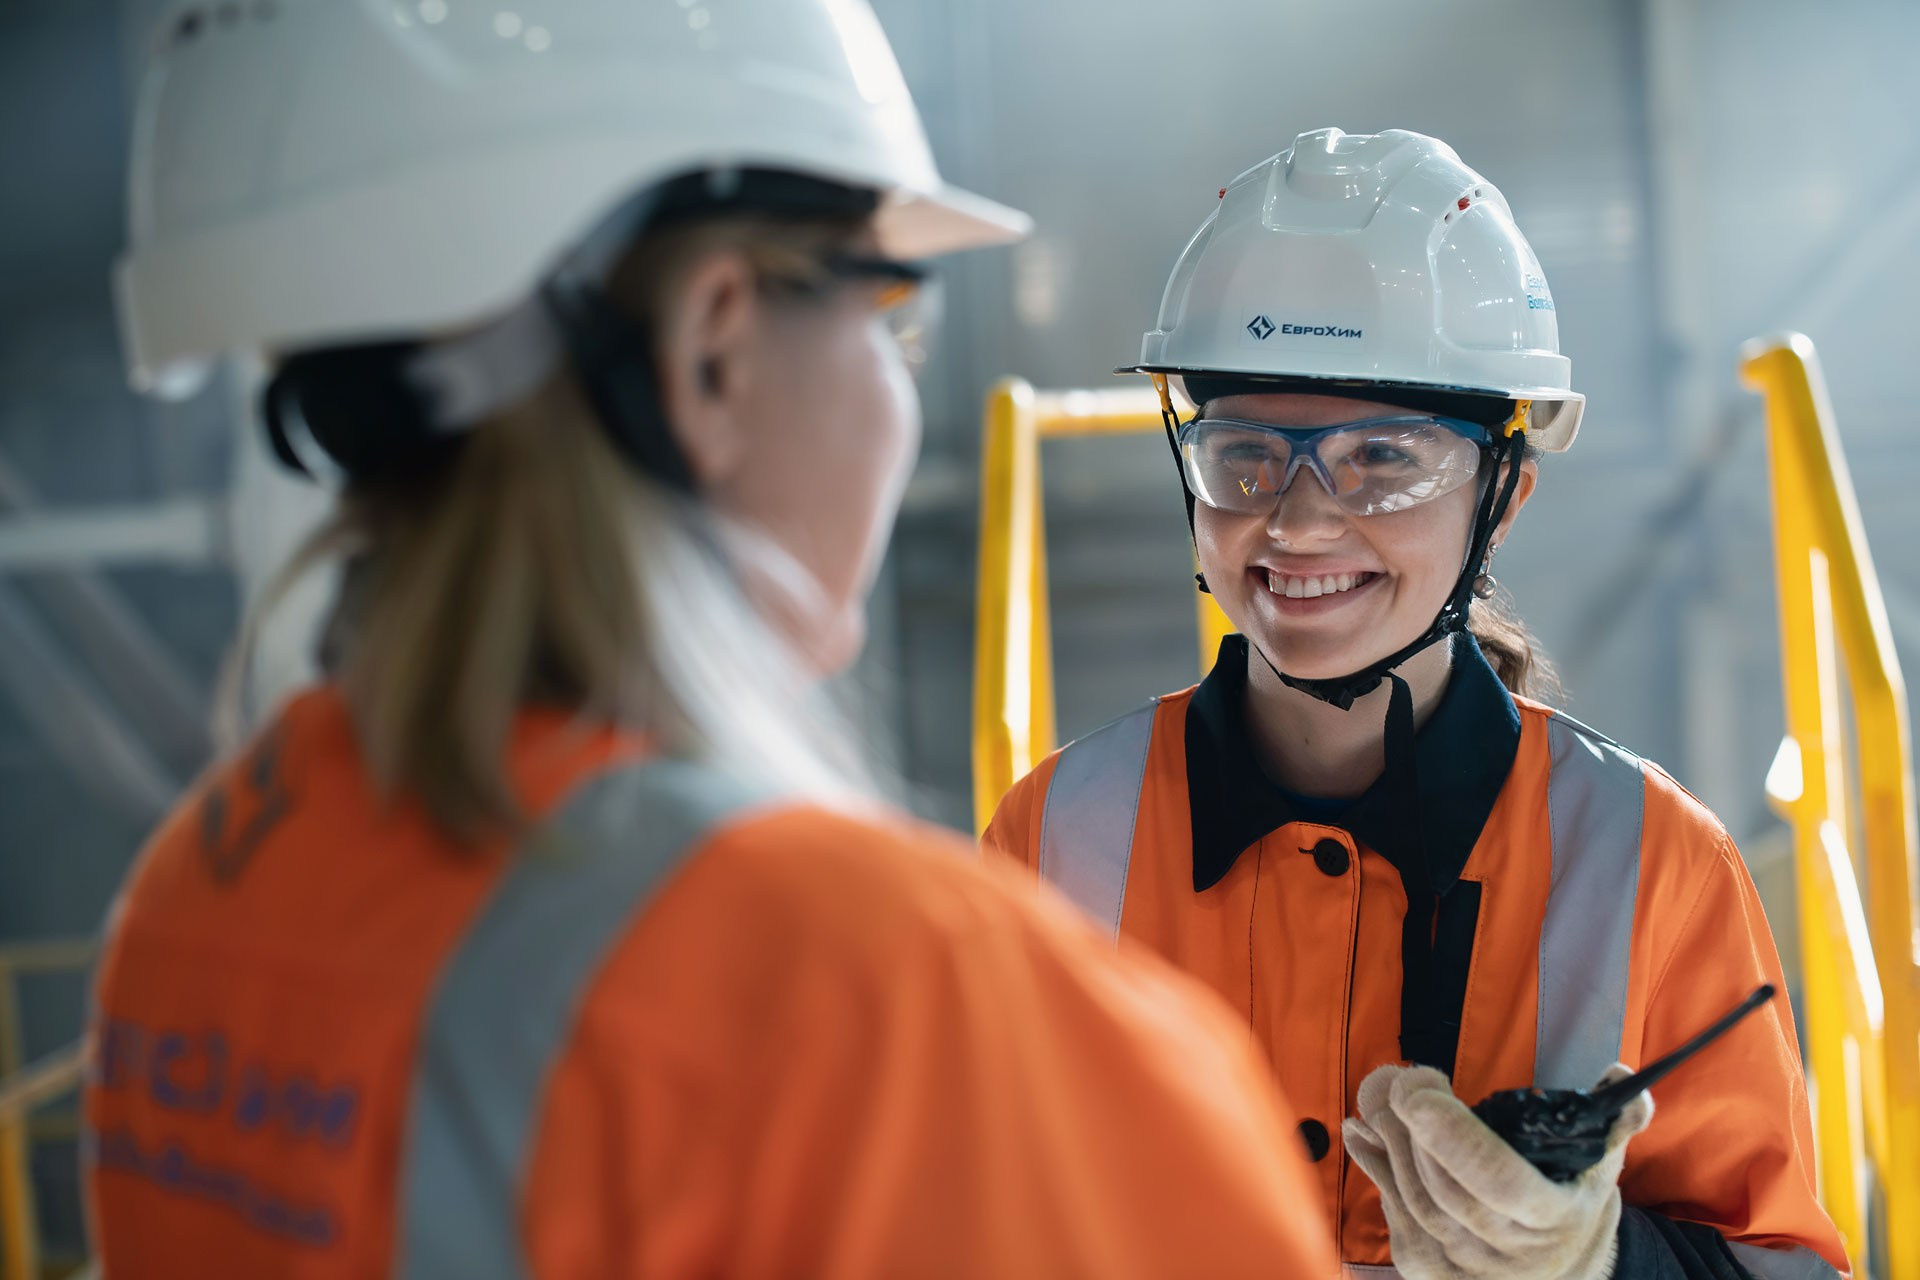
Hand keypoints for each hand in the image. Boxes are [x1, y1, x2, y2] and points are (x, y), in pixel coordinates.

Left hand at [1341, 1063, 1652, 1279]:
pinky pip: (1394, 1213)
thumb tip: (1620, 1075)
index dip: (1452, 1135)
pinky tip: (1362, 1129)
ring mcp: (1465, 1267)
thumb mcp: (1601, 1167)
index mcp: (1553, 1220)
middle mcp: (1507, 1253)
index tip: (1421, 1087)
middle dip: (1409, 1125)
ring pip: (1413, 1198)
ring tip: (1381, 1089)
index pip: (1497, 1178)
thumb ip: (1613, 1119)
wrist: (1562, 1277)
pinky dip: (1374, 1167)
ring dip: (1387, 1138)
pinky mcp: (1429, 1272)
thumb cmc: (1574, 1207)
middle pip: (1443, 1184)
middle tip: (1399, 1077)